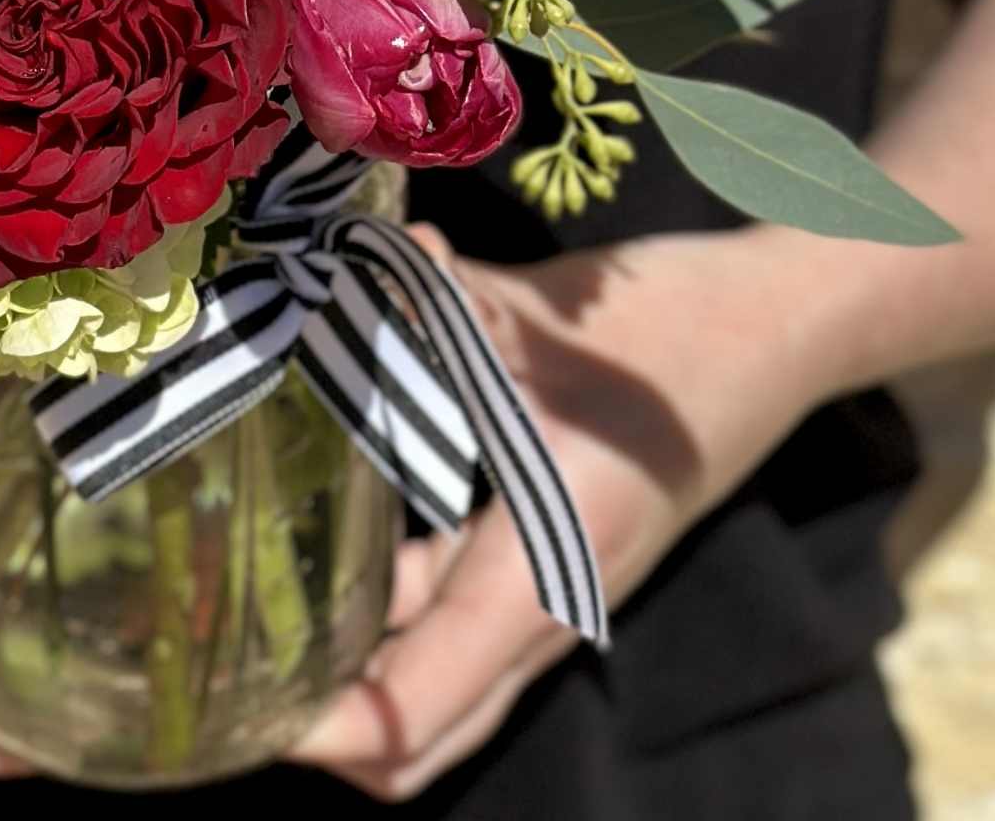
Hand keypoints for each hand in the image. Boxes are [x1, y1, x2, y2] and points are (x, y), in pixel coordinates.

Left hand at [289, 222, 825, 800]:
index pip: (417, 707)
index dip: (322, 729)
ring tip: (242, 627)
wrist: (776, 326)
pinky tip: (315, 553)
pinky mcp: (546, 558)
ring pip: (435, 685)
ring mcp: (549, 590)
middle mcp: (545, 607)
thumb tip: (369, 257)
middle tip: (218, 680)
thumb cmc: (674, 330)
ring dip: (352, 680)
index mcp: (542, 572)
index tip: (232, 711)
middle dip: (322, 733)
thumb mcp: (544, 318)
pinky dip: (385, 621)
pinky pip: (450, 623)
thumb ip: (442, 297)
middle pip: (421, 736)